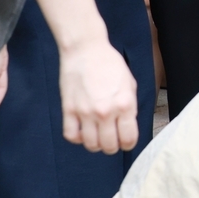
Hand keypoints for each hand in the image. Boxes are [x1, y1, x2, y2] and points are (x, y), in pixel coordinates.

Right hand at [58, 39, 139, 153]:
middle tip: (112, 141)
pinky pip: (71, 135)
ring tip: (98, 137)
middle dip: (113, 147)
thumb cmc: (110, 65)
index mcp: (125, 105)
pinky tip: (83, 131)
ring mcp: (85, 112)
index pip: (129, 139)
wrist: (86, 50)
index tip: (126, 142)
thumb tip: (128, 126)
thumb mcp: (130, 85)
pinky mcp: (68, 109)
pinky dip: (78, 138)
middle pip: (109, 146)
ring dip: (96, 145)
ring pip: (90, 145)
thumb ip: (130, 107)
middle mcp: (105, 112)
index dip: (128, 144)